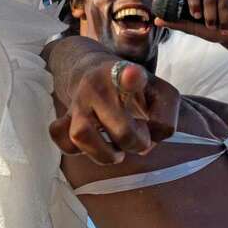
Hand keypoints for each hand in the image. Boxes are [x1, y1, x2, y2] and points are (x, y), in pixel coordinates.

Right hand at [49, 57, 179, 164]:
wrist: (96, 73)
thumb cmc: (136, 91)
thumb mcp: (161, 94)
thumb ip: (165, 119)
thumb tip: (148, 143)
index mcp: (127, 74)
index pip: (130, 75)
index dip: (132, 77)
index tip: (133, 74)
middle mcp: (99, 85)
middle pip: (121, 129)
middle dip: (135, 143)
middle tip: (138, 138)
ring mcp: (79, 101)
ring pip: (82, 135)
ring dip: (104, 154)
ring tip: (116, 150)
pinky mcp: (65, 117)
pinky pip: (62, 140)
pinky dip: (78, 151)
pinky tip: (94, 147)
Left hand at [155, 0, 227, 44]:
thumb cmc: (210, 31)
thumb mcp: (193, 29)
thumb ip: (177, 23)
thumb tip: (156, 20)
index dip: (194, 3)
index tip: (197, 17)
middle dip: (211, 15)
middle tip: (212, 27)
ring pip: (223, 1)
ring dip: (224, 18)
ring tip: (224, 30)